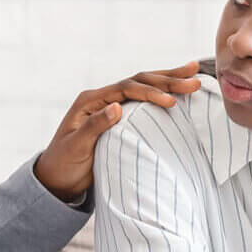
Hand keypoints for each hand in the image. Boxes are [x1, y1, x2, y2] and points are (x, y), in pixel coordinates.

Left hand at [34, 61, 200, 201]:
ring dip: (168, 80)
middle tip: (195, 78)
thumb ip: (95, 126)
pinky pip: (142, 101)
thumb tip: (117, 106)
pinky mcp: (118, 118)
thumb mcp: (76, 146)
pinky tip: (177, 91)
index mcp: (90, 101)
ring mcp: (110, 107)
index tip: (171, 102)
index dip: (150, 93)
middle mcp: (101, 99)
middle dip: (167, 79)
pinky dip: (161, 94)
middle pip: (139, 81)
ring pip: (143, 87)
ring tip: (193, 72)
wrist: (57, 179)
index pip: (126, 89)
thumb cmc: (63, 164)